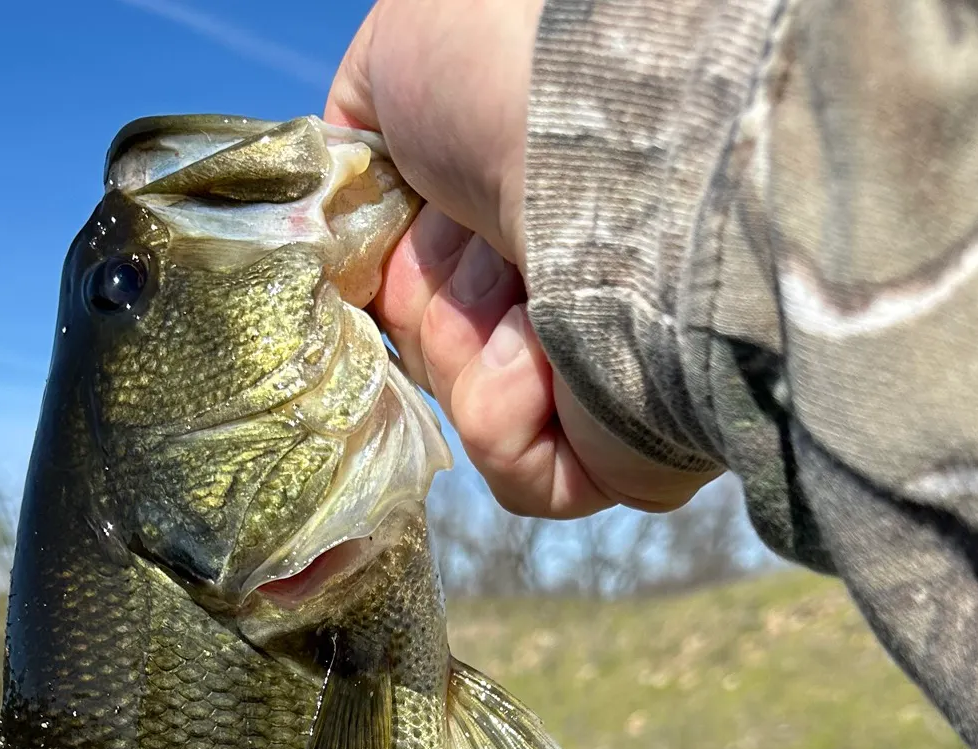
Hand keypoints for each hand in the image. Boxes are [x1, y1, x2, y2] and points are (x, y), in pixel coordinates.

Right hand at [327, 0, 718, 517]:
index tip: (406, 217)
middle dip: (437, 299)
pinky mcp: (626, 449)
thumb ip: (367, 128)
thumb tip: (351, 196)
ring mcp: (603, 370)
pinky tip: (540, 356)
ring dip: (468, 348)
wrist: (620, 128)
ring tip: (527, 287)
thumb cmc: (518, 61)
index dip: (400, 260)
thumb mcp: (405, 46)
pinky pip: (516, 472)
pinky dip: (502, 417)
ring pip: (466, 408)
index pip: (421, 281)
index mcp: (524, 207)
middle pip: (438, 347)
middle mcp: (573, 286)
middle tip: (485, 235)